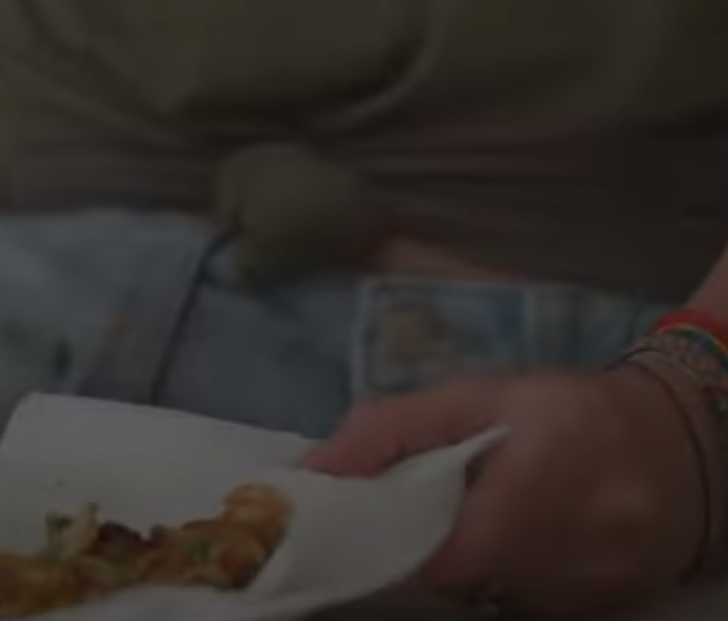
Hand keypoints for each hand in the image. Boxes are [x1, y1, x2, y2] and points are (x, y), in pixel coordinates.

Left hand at [304, 369, 708, 616]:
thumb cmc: (566, 412)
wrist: (681, 441)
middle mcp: (570, 548)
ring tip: (481, 522)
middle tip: (428, 517)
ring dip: (472, 569)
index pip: (441, 557)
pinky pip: (530, 606)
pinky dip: (510, 583)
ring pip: (494, 598)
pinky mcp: (605, 608)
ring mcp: (590, 588)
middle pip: (462, 582)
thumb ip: (390, 430)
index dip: (397, 545)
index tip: (375, 523)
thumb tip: (316, 467)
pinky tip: (516, 544)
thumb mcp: (477, 397)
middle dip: (431, 553)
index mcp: (534, 486)